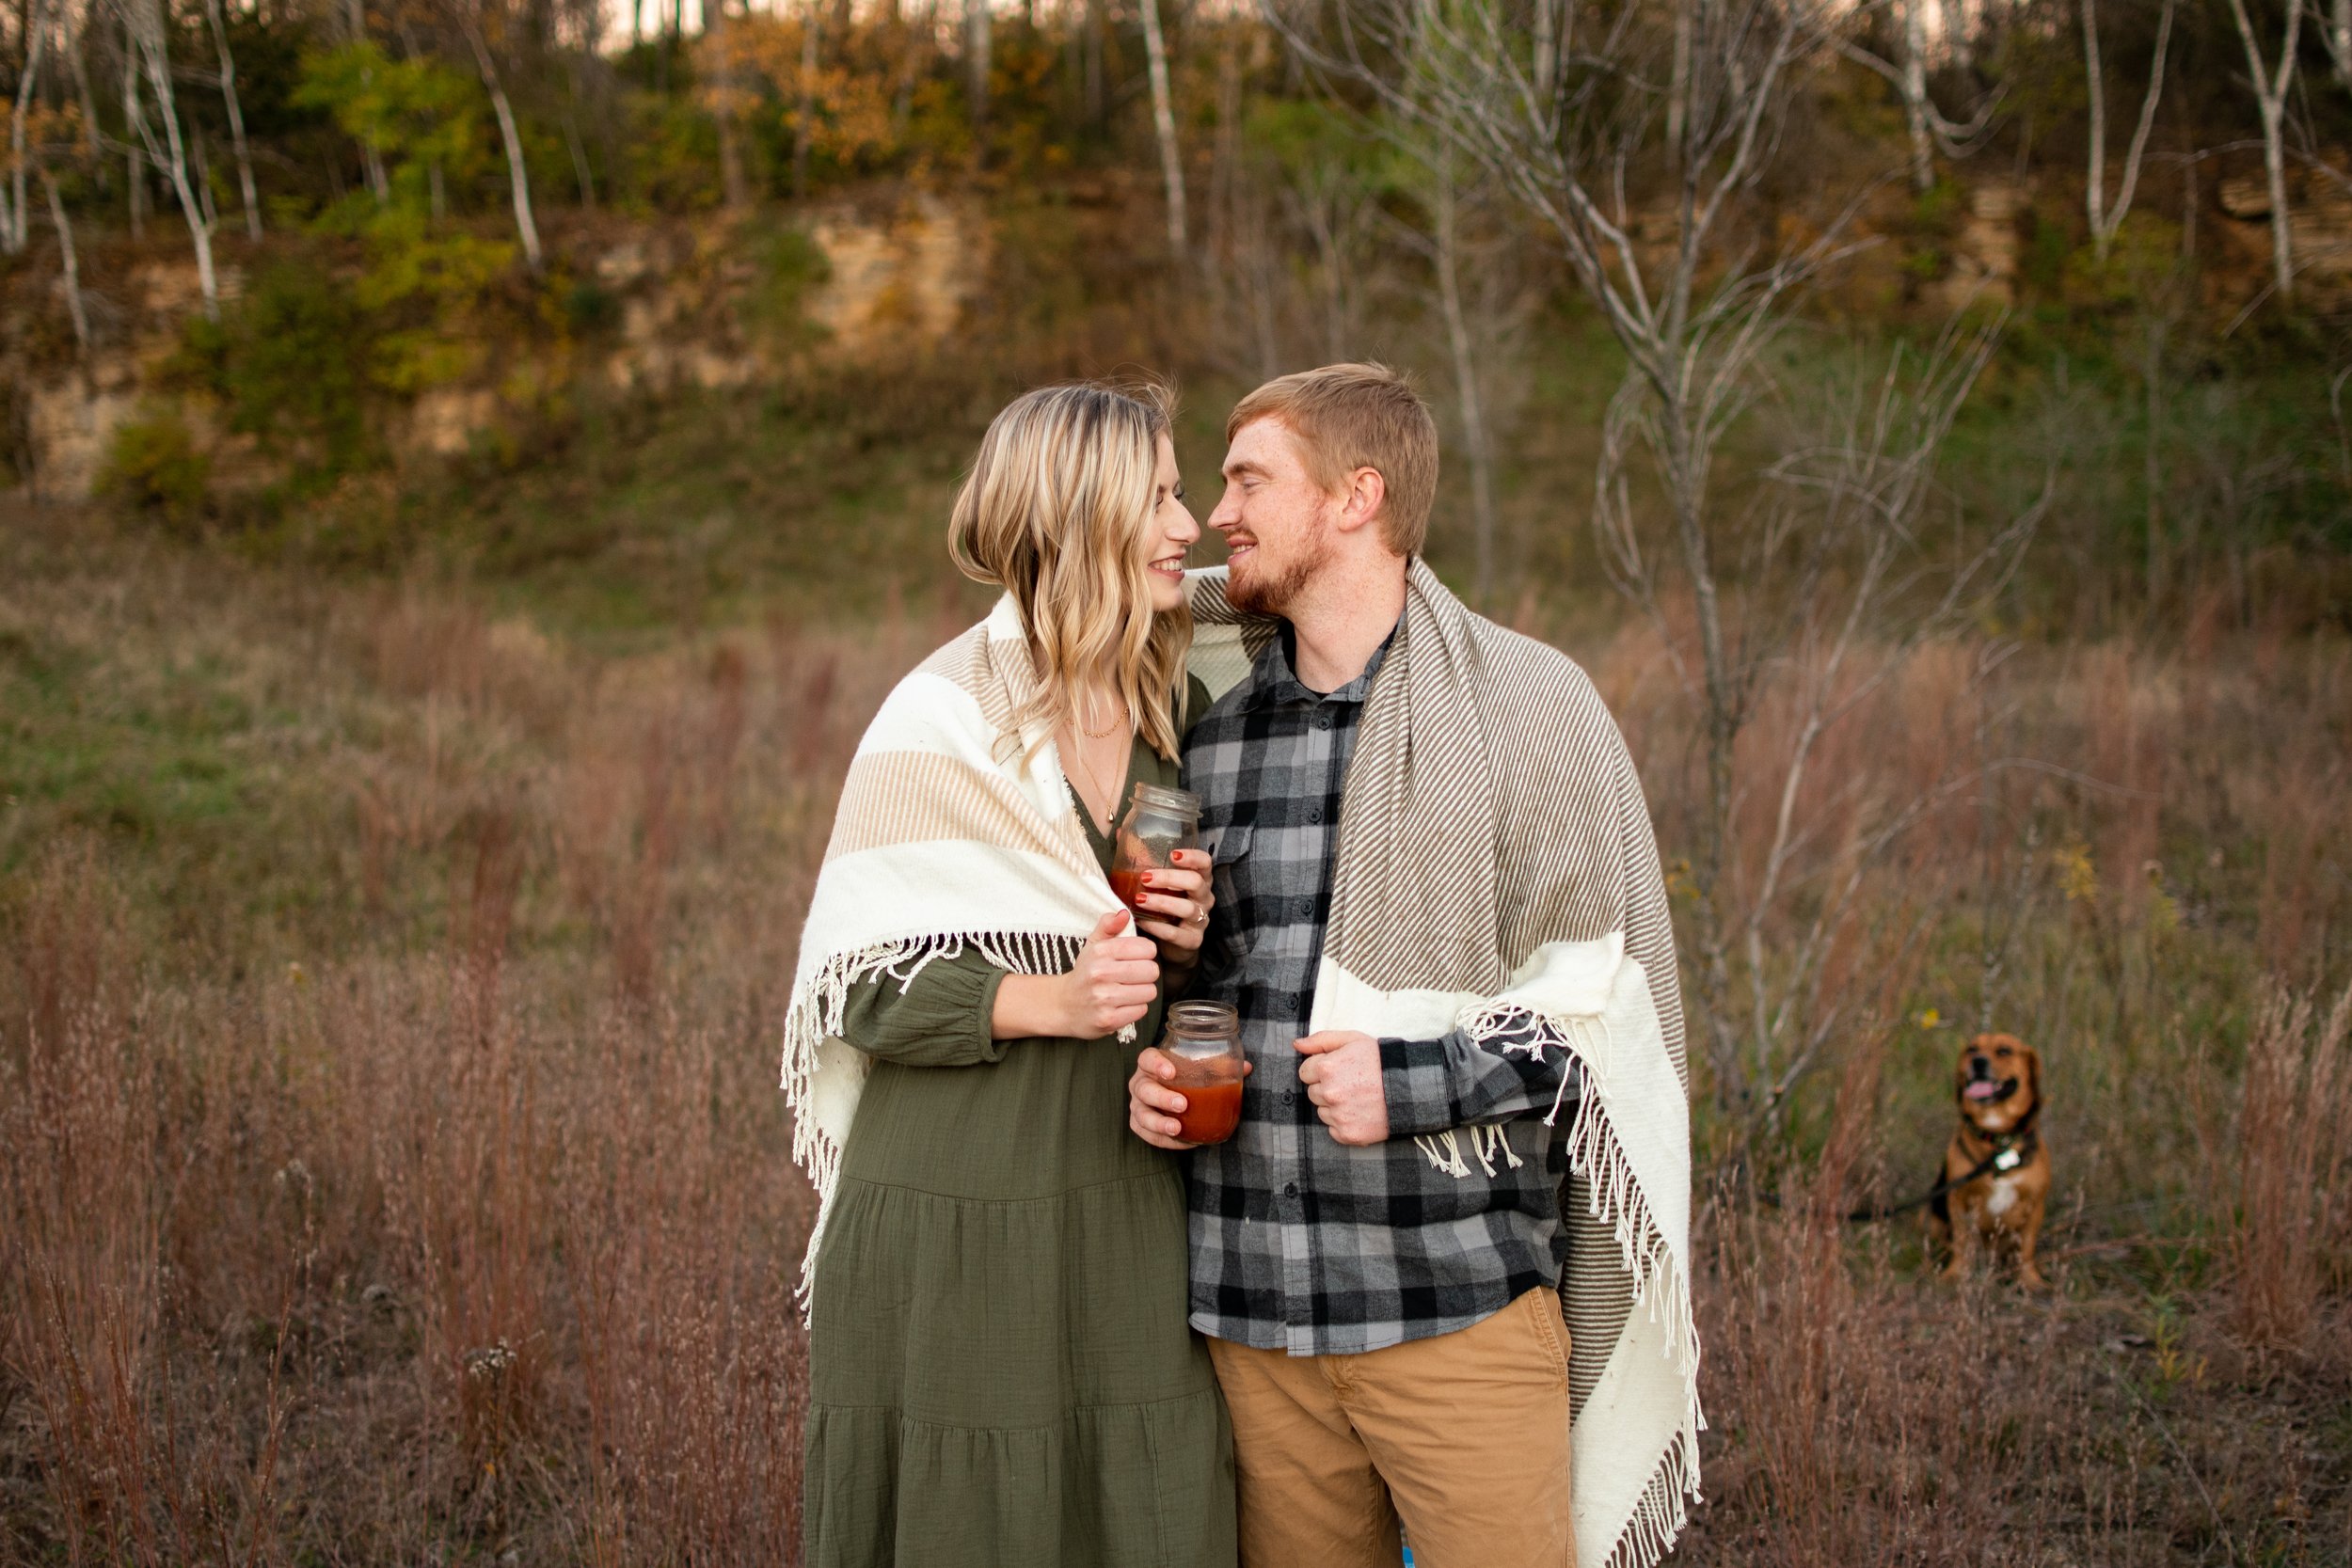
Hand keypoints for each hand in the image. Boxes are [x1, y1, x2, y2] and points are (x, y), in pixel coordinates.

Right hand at [1001, 909, 1156, 1039]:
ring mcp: (1104, 998)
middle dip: (1147, 974)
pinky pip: (1141, 1010)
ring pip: (1149, 991)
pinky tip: (1122, 1005)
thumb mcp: (1093, 945)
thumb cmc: (1084, 973)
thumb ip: (1109, 926)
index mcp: (1100, 952)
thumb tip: (1123, 913)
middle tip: (1134, 976)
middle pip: (1151, 971)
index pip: (1146, 948)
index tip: (1136, 958)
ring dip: (1142, 992)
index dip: (1146, 954)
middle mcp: (1101, 974)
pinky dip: (1135, 1008)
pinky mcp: (1108, 1020)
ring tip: (1128, 991)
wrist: (1062, 1005)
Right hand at [1127, 1044, 1252, 1150]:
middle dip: (1161, 1097)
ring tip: (1176, 1128)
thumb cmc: (1187, 1078)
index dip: (1156, 1064)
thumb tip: (1247, 1068)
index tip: (1171, 1072)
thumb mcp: (1202, 1069)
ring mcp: (1138, 1105)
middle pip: (1143, 1088)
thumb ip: (1221, 1067)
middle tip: (1182, 1104)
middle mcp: (1141, 1083)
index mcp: (1153, 1064)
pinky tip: (1182, 1141)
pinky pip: (1146, 1134)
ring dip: (1158, 1123)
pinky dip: (1163, 1140)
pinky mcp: (1139, 1124)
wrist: (1174, 1098)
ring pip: (1141, 1115)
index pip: (1147, 1059)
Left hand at [1132, 848, 1214, 961]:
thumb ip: (1143, 858)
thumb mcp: (1158, 882)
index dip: (1192, 857)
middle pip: (1195, 882)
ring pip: (1186, 908)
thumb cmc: (1166, 904)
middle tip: (1145, 877)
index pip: (1205, 862)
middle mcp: (1204, 898)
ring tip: (1139, 899)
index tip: (1173, 854)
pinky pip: (1176, 933)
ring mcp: (1201, 920)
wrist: (1175, 943)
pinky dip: (1158, 927)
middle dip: (1169, 878)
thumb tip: (1120, 833)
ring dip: (1161, 902)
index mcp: (1199, 879)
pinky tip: (1142, 921)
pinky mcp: (1193, 940)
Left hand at [1295, 1031, 1387, 1145]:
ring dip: (1335, 1106)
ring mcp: (1339, 1115)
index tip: (1339, 1070)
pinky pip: (1334, 1130)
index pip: (1305, 1072)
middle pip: (1313, 1093)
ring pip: (1322, 1112)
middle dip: (1327, 1088)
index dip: (1322, 1070)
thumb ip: (1321, 1040)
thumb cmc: (1381, 1060)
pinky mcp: (1348, 1134)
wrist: (1411, 1088)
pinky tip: (1360, 1112)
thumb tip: (1296, 1045)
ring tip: (1358, 1098)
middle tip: (1351, 1084)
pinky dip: (1344, 1124)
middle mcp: (1329, 1093)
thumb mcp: (1353, 1040)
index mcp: (1326, 1068)